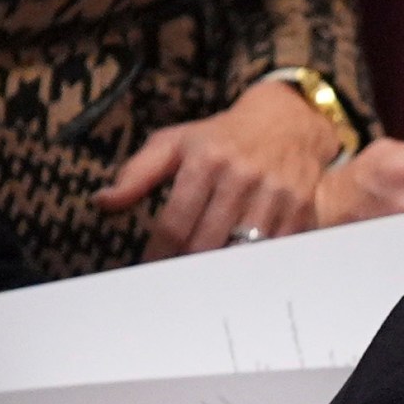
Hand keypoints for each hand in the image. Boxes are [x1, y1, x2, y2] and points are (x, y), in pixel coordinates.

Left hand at [100, 81, 340, 258]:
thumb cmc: (223, 137)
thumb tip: (103, 203)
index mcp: (205, 160)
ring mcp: (274, 193)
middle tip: (177, 281)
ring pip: (241, 252)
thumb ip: (137, 173)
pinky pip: (273, 251)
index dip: (159, 254)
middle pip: (206, 243)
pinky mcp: (300, 208)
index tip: (152, 268)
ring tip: (207, 281)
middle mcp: (241, 175)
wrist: (288, 122)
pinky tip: (242, 269)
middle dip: (187, 266)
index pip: (175, 223)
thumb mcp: (176, 143)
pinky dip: (256, 265)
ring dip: (222, 271)